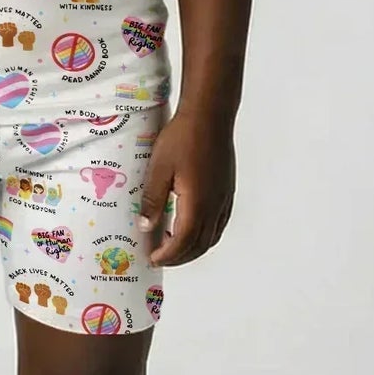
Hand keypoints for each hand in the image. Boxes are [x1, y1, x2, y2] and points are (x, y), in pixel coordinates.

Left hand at [136, 104, 236, 266]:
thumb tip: (146, 226)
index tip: (153, 259)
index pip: (183, 242)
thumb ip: (152, 199)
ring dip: (194, 248)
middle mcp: (215, 206)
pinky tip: (193, 226)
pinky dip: (206, 234)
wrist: (209, 116)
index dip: (167, 255)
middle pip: (200, 245)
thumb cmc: (183, 138)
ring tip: (174, 245)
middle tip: (161, 257)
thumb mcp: (159, 168)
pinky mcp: (227, 190)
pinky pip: (219, 223)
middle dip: (180, 257)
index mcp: (197, 204)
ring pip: (212, 236)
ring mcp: (224, 199)